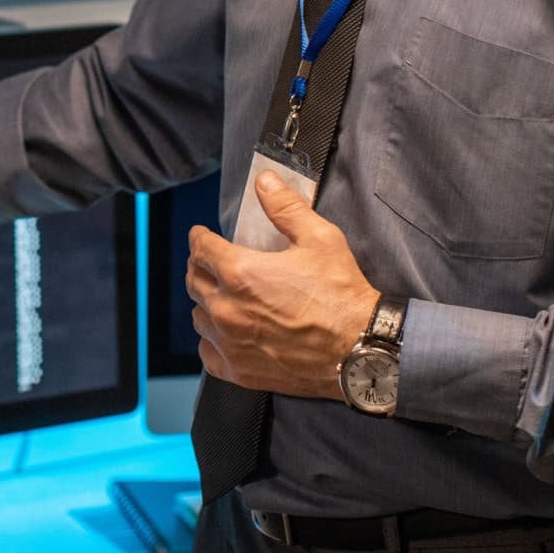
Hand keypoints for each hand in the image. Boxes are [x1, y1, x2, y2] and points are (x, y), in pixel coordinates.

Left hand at [186, 169, 380, 399]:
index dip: (200, 238)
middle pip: (194, 281)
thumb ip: (286, 207)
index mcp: (240, 273)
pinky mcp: (240, 371)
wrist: (360, 349)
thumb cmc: (342, 295)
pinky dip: (213, 341)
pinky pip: (208, 353)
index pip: (200, 248)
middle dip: (201, 266)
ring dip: (207, 303)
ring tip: (224, 297)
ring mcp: (230, 343)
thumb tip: (264, 181)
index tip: (202, 236)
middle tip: (213, 263)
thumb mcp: (319, 239)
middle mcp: (227, 309)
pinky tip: (228, 334)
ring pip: (199, 316)